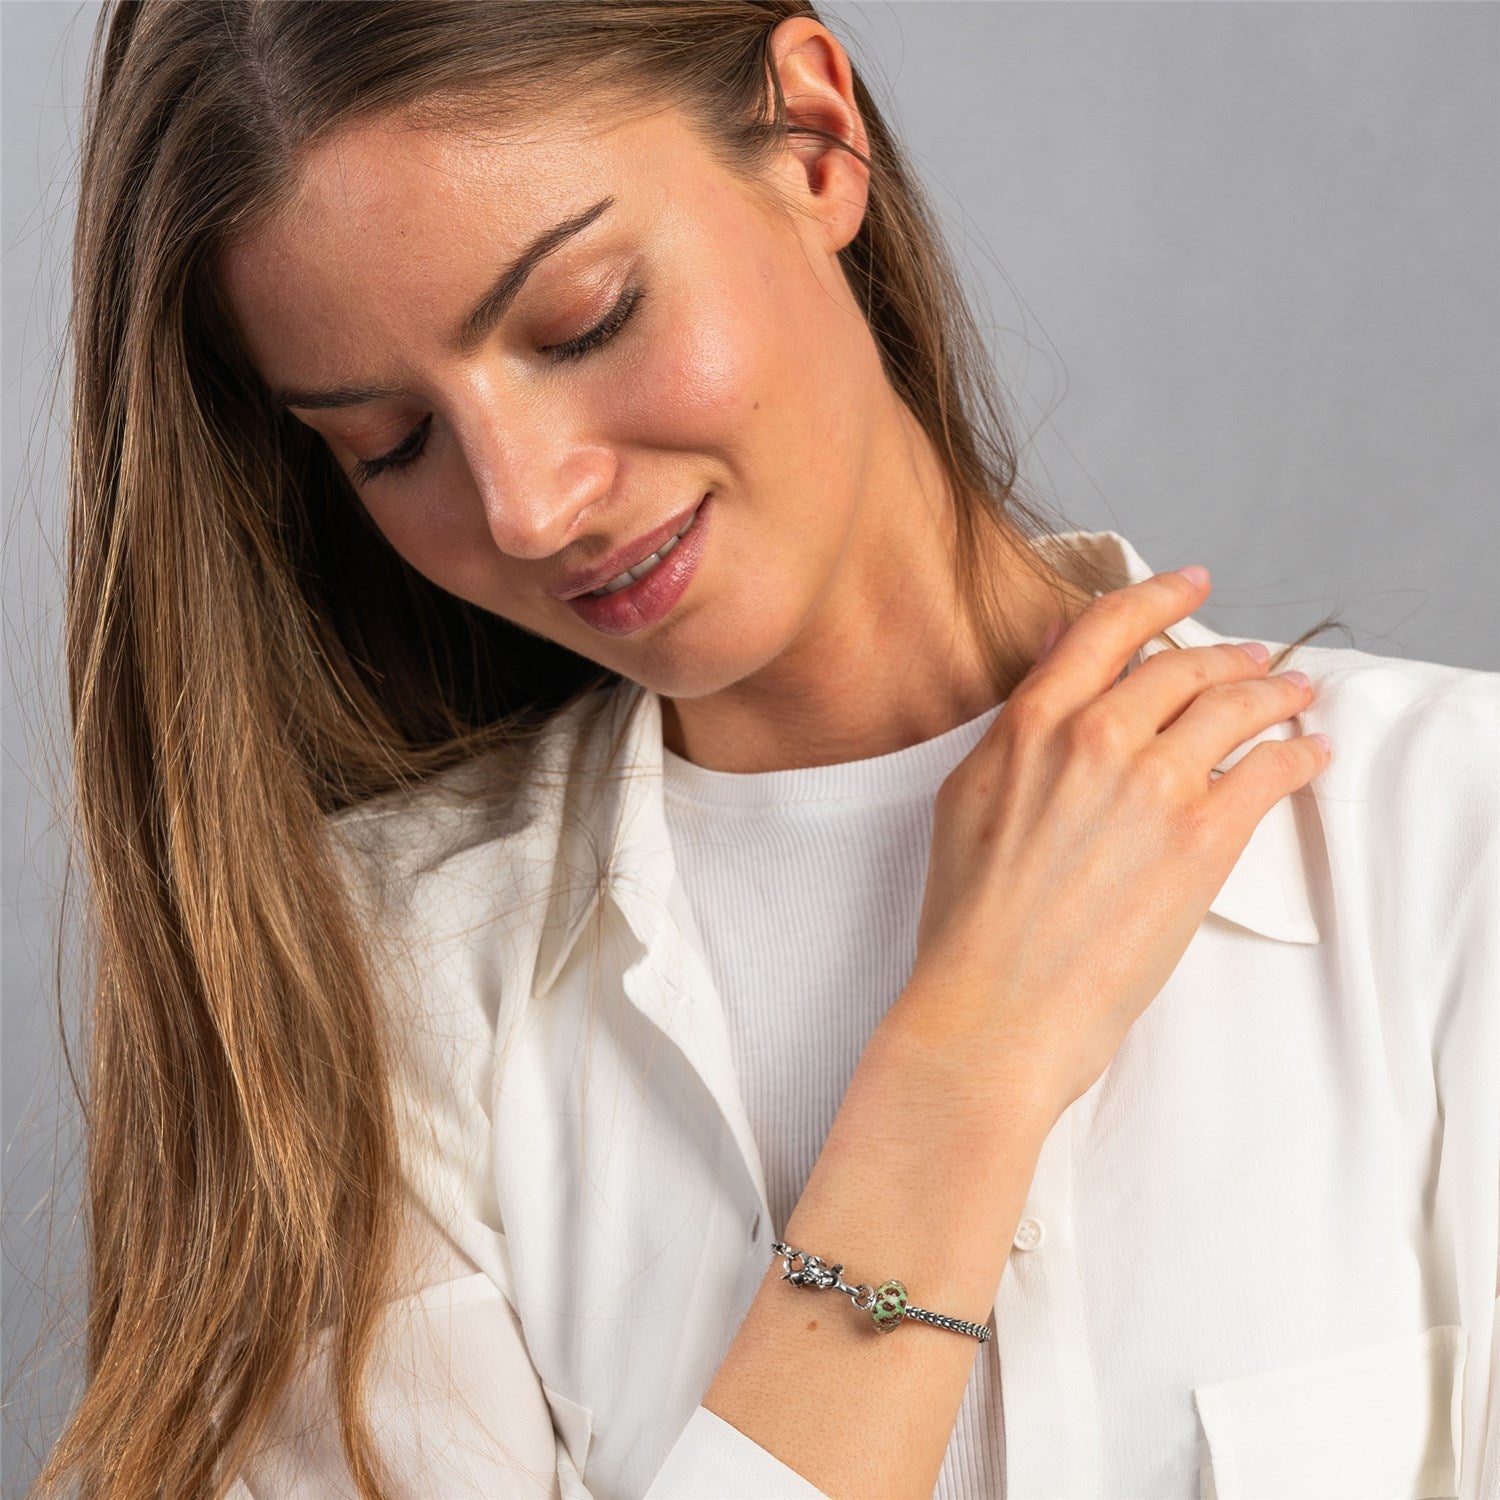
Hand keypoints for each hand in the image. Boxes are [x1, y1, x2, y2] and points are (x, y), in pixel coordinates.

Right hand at [892, 567, 1327, 1121]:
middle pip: (1182, 665)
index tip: (1190, 583)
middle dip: (1228, 654)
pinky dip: (1298, 757)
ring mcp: (1153, 784)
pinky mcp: (1201, 839)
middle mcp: (1096, 737)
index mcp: (1032, 723)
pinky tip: (1309, 756)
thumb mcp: (967, 798)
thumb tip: (1053, 655)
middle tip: (1254, 657)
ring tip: (1295, 696)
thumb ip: (1016, 723)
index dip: (1157, 597)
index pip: (1106, 628)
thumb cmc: (968, 918)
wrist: (995, 1005)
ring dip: (1275, 693)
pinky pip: (1270, 771)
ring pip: (1234, 706)